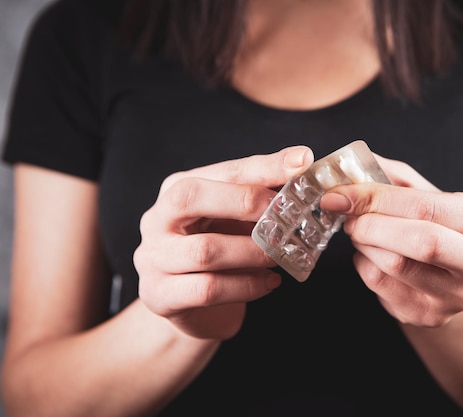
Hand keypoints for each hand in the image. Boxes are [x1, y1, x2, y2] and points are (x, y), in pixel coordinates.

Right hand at [134, 146, 313, 338]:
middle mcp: (157, 219)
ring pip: (204, 250)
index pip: (221, 171)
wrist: (194, 308)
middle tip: (285, 217)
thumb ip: (261, 197)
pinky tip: (270, 283)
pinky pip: (208, 290)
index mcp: (177, 190)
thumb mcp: (237, 221)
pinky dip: (247, 286)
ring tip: (280, 255)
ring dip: (252, 252)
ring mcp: (153, 259)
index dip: (263, 167)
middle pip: (191, 197)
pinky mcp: (160, 297)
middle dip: (245, 202)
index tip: (301, 161)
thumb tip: (302, 172)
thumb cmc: (221, 255)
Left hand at [320, 154, 462, 326]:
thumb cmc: (434, 226)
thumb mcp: (422, 194)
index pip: (426, 207)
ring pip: (394, 266)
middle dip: (371, 225)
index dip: (376, 198)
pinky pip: (381, 286)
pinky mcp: (429, 315)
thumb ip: (390, 177)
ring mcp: (456, 296)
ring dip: (364, 244)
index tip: (340, 194)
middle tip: (347, 216)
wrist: (451, 275)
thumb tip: (347, 167)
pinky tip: (370, 254)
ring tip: (360, 231)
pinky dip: (364, 264)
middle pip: (421, 242)